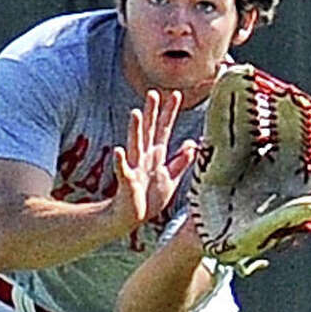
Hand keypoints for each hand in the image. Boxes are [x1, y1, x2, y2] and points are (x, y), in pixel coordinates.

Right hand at [109, 90, 195, 230]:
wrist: (130, 218)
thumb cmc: (149, 198)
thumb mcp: (170, 178)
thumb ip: (181, 161)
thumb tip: (192, 143)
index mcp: (155, 156)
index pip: (163, 130)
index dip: (169, 113)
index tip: (176, 94)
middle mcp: (144, 158)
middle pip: (149, 131)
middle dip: (151, 112)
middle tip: (153, 93)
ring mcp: (134, 169)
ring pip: (135, 145)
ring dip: (136, 130)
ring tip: (136, 113)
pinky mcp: (127, 183)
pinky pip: (123, 171)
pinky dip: (120, 161)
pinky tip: (118, 151)